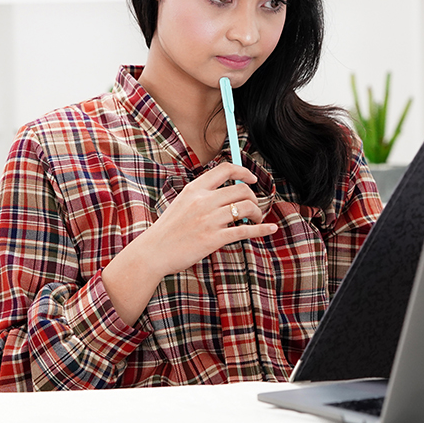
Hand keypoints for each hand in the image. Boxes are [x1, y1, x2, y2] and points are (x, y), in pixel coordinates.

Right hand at [103, 163, 277, 325]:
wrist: (152, 253)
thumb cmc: (168, 230)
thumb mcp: (182, 203)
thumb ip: (202, 195)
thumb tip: (229, 192)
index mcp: (195, 189)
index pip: (225, 169)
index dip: (244, 171)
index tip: (253, 179)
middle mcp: (203, 201)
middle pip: (242, 189)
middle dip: (254, 197)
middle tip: (254, 208)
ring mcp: (209, 219)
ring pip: (247, 207)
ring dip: (258, 213)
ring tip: (256, 220)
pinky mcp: (214, 238)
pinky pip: (245, 230)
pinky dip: (262, 229)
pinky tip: (270, 229)